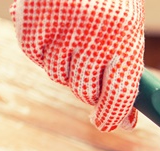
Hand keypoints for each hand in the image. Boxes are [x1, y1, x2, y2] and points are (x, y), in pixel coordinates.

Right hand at [11, 0, 144, 131]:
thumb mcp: (127, 26)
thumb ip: (126, 72)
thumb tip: (122, 122)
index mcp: (125, 38)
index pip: (119, 94)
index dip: (112, 116)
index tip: (107, 123)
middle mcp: (95, 35)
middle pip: (86, 90)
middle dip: (88, 89)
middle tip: (90, 71)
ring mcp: (62, 26)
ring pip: (58, 75)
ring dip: (65, 68)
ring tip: (74, 40)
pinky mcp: (32, 19)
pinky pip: (33, 54)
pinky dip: (40, 49)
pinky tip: (52, 30)